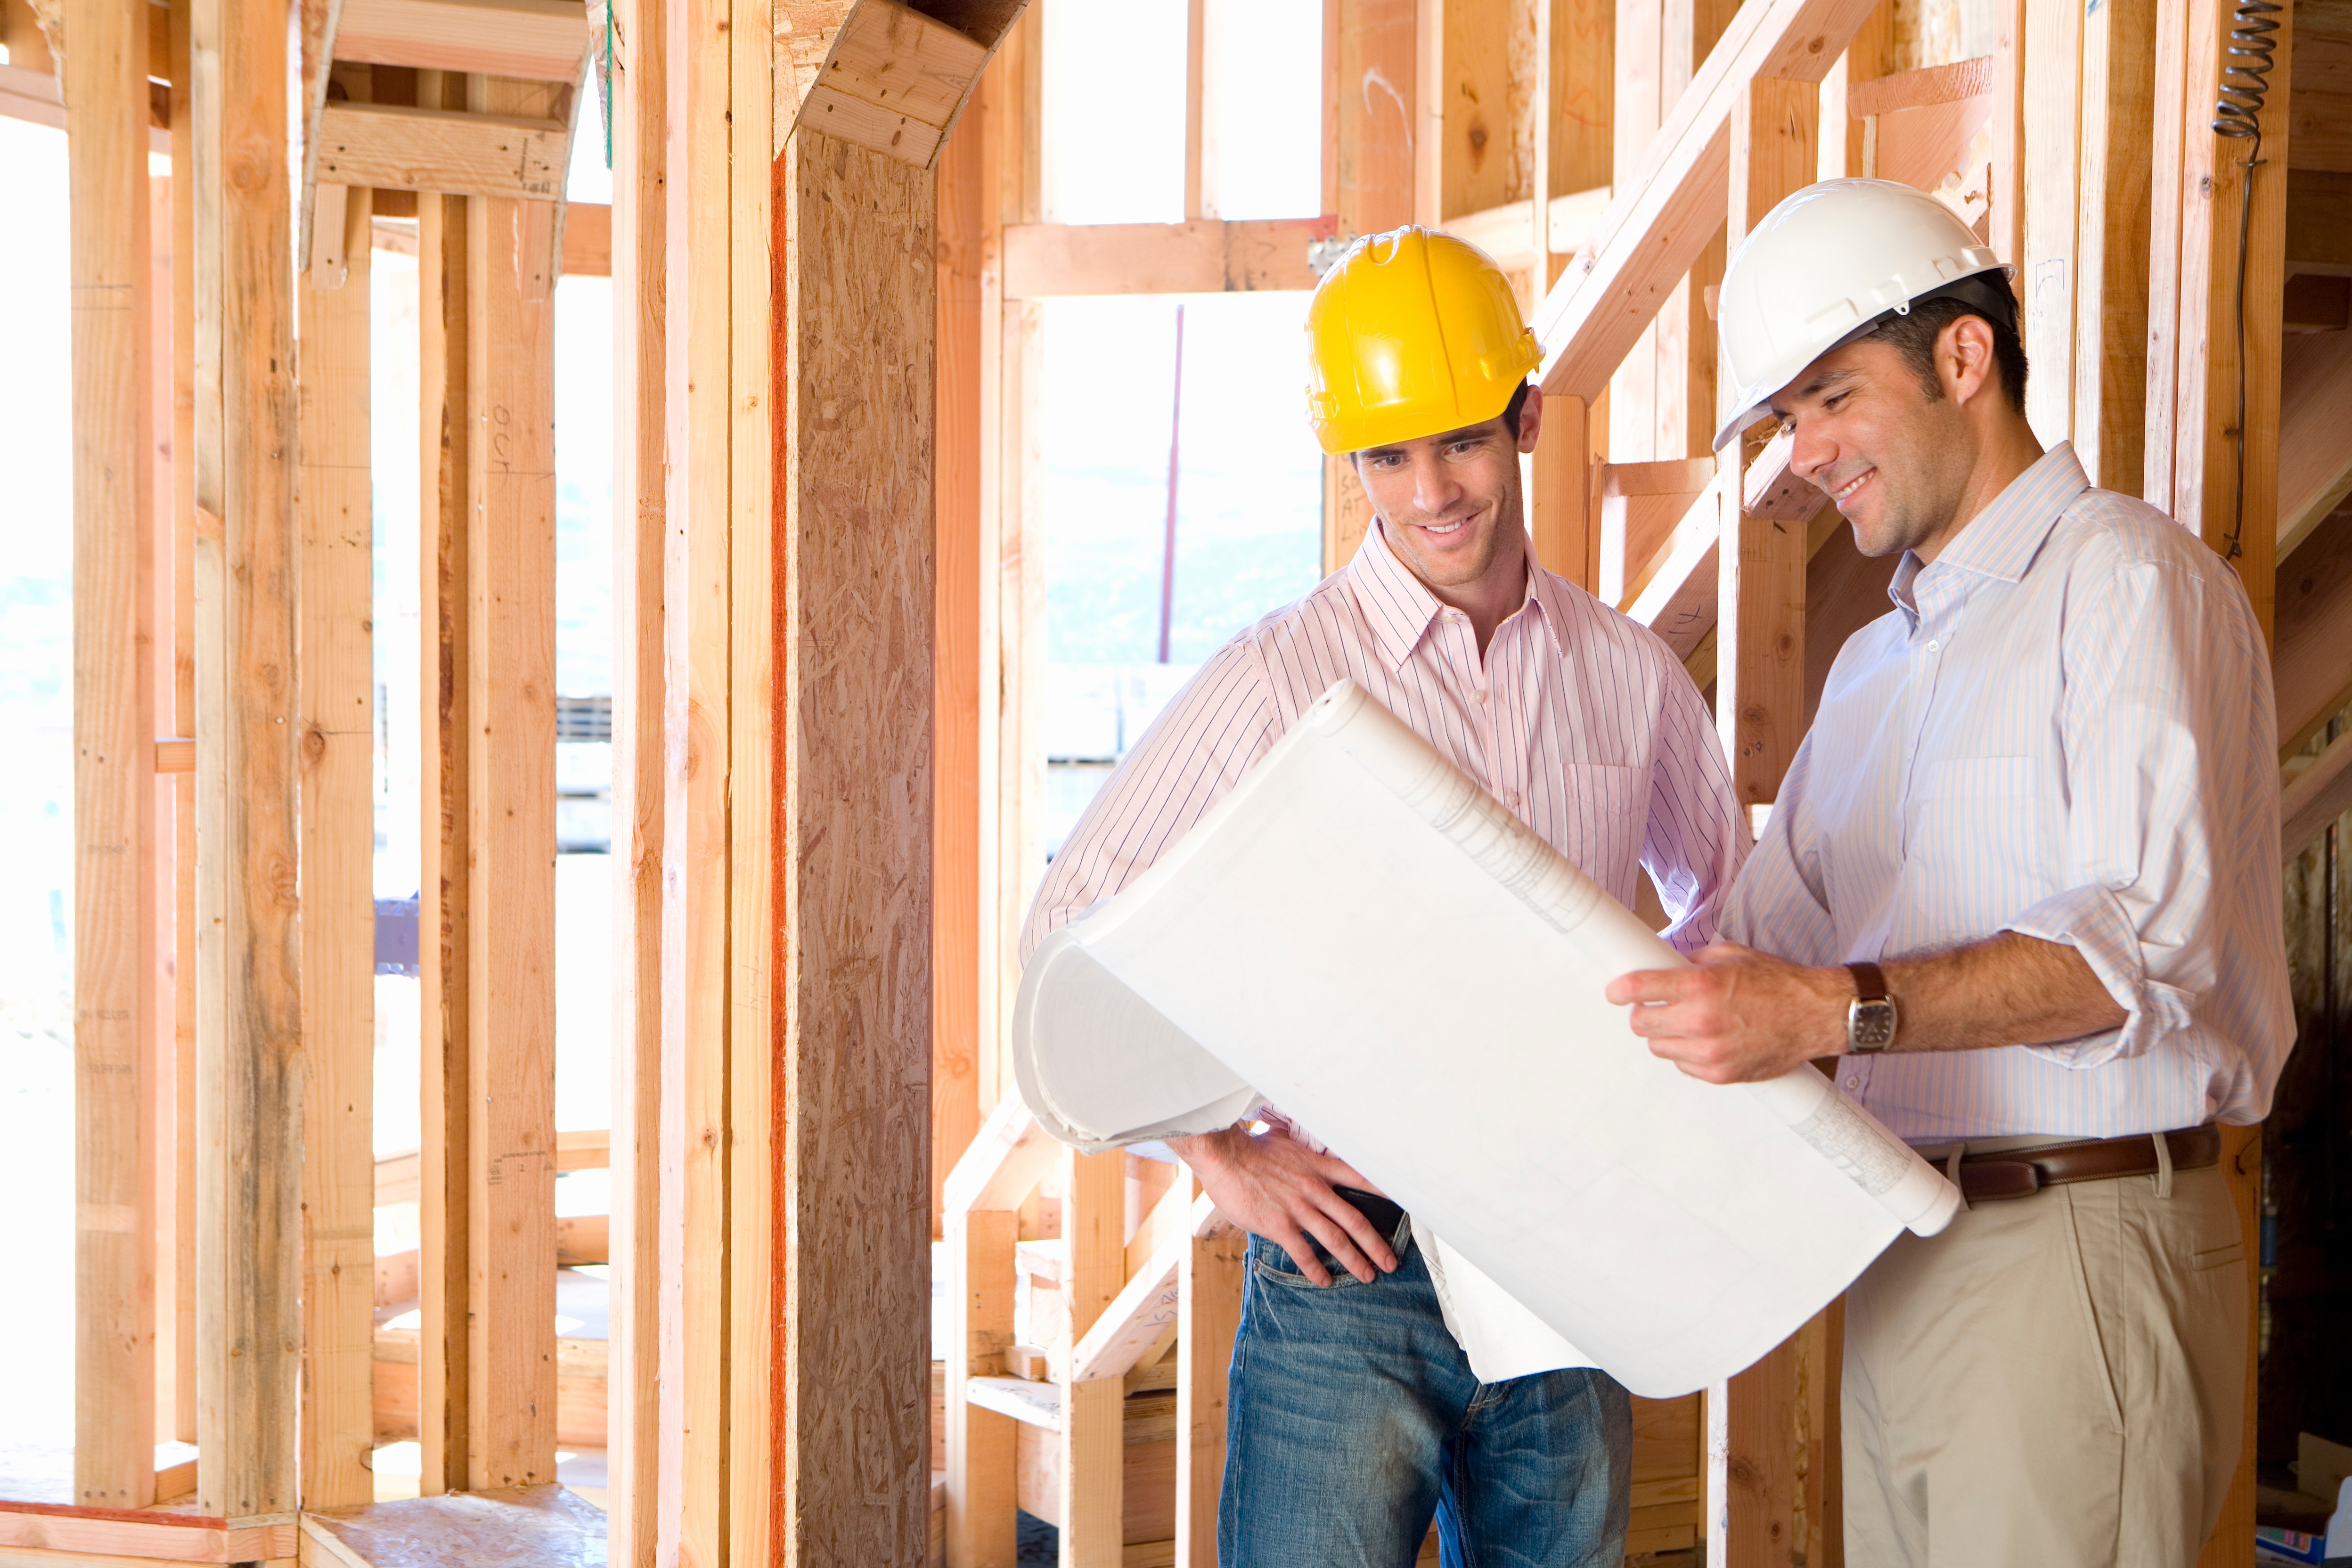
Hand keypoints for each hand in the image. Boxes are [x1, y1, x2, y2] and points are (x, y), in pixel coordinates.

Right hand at [1167, 1126, 1399, 1285]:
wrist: (1225, 1154)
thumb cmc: (1251, 1148)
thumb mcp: (1288, 1145)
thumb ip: (1305, 1161)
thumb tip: (1311, 1168)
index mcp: (1319, 1167)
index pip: (1361, 1178)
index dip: (1386, 1193)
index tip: (1406, 1205)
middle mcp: (1315, 1188)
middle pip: (1355, 1220)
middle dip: (1376, 1245)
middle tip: (1390, 1262)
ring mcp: (1298, 1208)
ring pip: (1335, 1239)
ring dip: (1354, 1261)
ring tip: (1367, 1277)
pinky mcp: (1279, 1224)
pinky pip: (1303, 1252)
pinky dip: (1315, 1270)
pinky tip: (1324, 1281)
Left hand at [1604, 941, 1852, 1083]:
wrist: (1815, 1015)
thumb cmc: (1777, 983)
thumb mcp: (1731, 955)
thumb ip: (1691, 961)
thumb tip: (1660, 962)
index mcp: (1700, 986)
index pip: (1639, 989)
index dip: (1620, 989)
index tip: (1615, 991)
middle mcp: (1701, 1021)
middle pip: (1640, 1024)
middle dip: (1643, 1012)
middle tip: (1655, 1006)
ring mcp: (1709, 1052)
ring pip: (1658, 1047)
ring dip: (1666, 1034)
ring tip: (1689, 1022)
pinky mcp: (1720, 1074)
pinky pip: (1683, 1066)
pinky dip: (1687, 1053)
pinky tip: (1707, 1039)